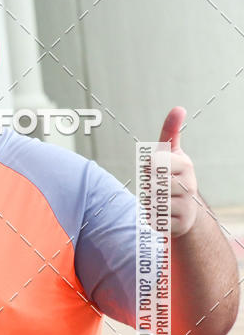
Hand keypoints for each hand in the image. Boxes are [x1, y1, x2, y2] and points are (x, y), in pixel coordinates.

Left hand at [157, 106, 198, 237]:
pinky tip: (160, 214)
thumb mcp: (171, 154)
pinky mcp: (178, 226)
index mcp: (185, 165)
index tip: (154, 169)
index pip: (154, 163)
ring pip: (149, 203)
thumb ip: (171, 133)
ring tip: (157, 200)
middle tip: (153, 187)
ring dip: (146, 202)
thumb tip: (179, 108)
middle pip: (149, 184)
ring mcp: (185, 206)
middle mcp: (189, 186)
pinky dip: (150, 217)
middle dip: (146, 186)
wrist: (187, 210)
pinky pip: (152, 220)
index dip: (148, 167)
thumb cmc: (173, 176)